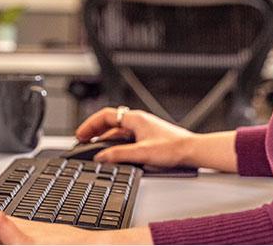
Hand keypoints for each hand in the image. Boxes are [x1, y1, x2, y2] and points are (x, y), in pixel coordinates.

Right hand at [74, 107, 195, 167]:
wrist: (192, 151)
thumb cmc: (173, 147)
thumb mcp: (141, 153)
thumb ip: (118, 155)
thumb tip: (101, 157)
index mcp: (135, 118)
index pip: (105, 115)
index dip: (90, 124)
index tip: (80, 134)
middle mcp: (138, 121)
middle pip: (110, 122)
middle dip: (94, 131)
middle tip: (83, 141)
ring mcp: (144, 128)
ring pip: (118, 131)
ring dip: (105, 138)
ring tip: (95, 148)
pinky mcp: (148, 137)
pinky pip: (126, 137)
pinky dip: (116, 143)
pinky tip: (114, 153)